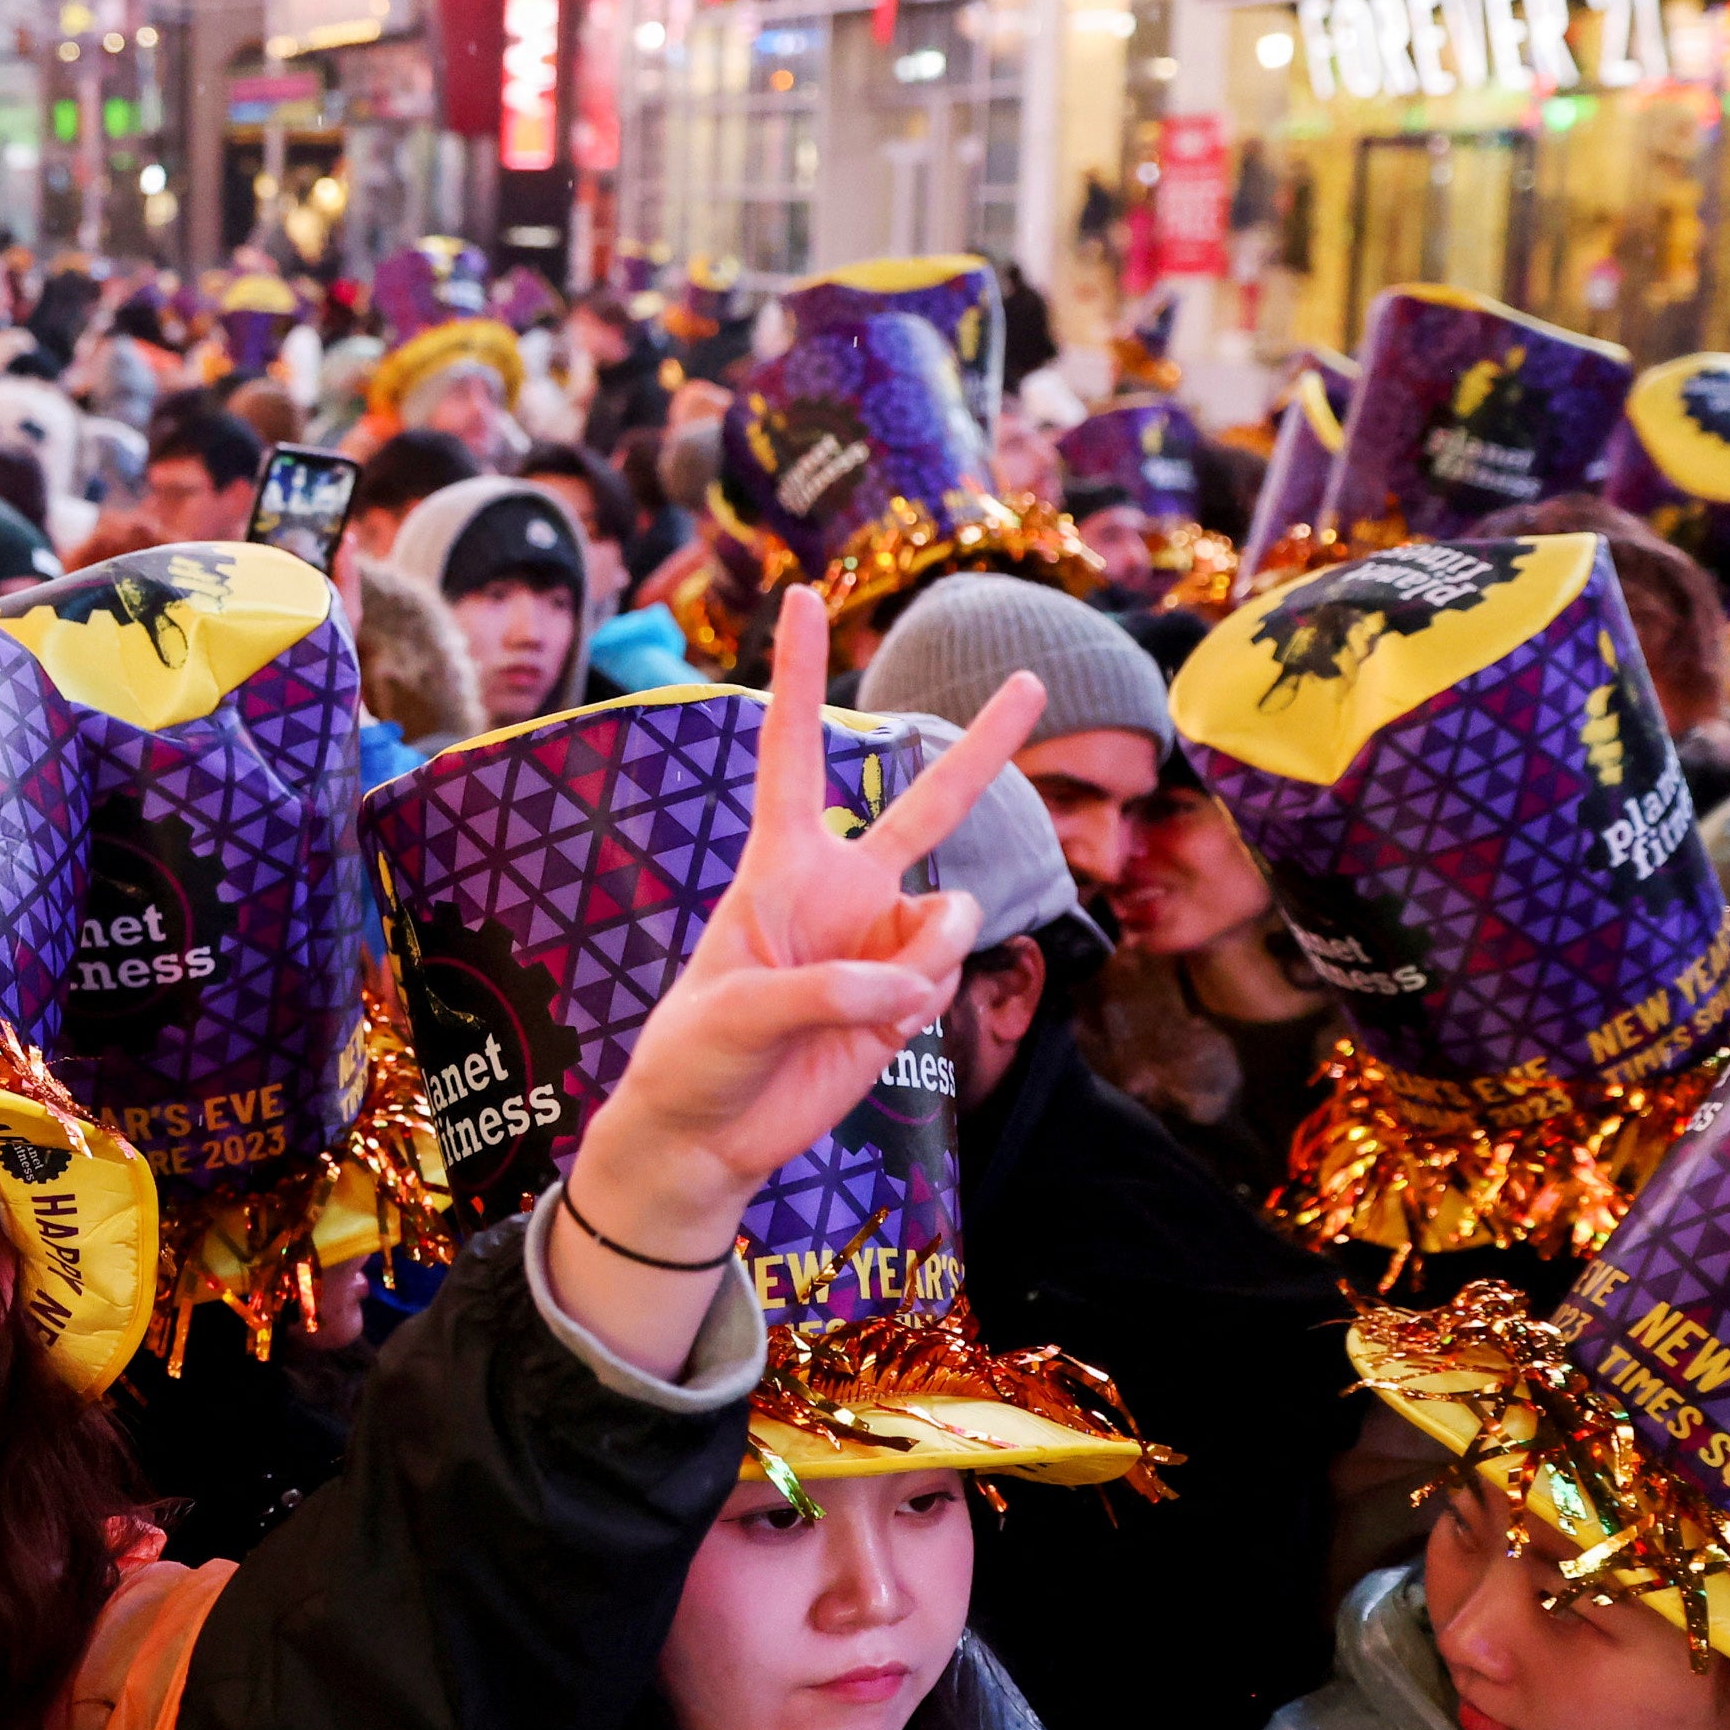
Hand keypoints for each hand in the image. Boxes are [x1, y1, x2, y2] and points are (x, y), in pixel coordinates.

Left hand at [548, 589, 1037, 1368]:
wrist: (710, 1134)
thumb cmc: (695, 1056)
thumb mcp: (737, 1013)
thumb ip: (830, 988)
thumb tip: (915, 982)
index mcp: (779, 866)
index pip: (789, 752)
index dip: (796, 676)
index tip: (799, 595)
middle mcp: (840, 890)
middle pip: (926, 803)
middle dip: (983, 744)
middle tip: (1035, 676)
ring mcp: (881, 942)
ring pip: (954, 917)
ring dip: (926, 961)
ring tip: (870, 1005)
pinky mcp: (906, 997)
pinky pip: (946, 980)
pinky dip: (920, 1006)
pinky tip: (875, 1035)